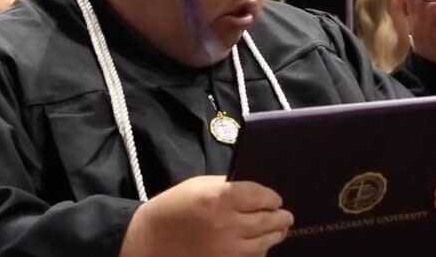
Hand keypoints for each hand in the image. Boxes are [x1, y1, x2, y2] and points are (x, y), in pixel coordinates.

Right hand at [120, 175, 293, 256]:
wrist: (148, 242)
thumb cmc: (173, 209)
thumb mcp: (199, 186)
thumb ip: (229, 187)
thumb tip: (255, 193)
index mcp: (221, 198)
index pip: (262, 196)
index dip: (273, 198)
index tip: (276, 199)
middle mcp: (228, 224)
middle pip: (269, 220)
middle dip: (281, 217)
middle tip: (286, 216)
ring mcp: (228, 249)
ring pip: (265, 242)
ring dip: (275, 235)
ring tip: (279, 231)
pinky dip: (259, 252)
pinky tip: (259, 246)